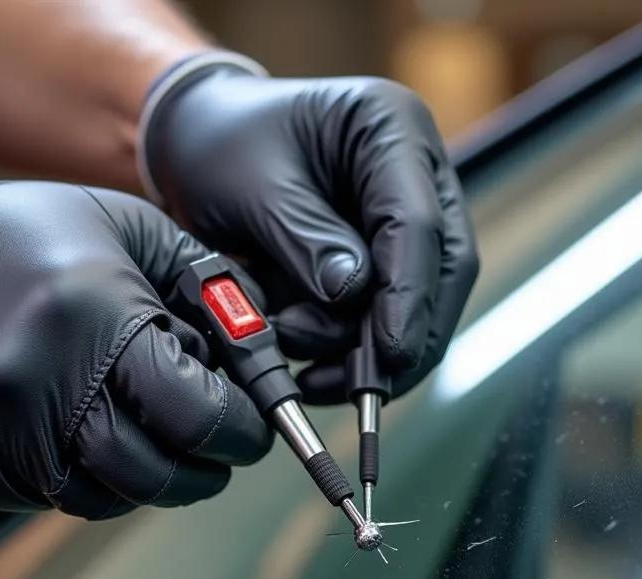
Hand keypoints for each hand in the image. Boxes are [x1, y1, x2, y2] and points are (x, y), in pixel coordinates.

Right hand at [0, 181, 270, 518]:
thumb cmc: (19, 237)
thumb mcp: (126, 229)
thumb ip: (205, 286)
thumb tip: (260, 353)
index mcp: (96, 319)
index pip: (199, 416)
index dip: (240, 433)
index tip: (249, 431)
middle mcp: (46, 384)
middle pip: (159, 473)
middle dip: (205, 469)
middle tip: (213, 449)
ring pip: (112, 498)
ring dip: (150, 478)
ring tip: (152, 439)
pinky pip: (55, 500)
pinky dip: (91, 481)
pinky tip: (88, 439)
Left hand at [142, 65, 478, 401]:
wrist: (200, 144)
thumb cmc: (221, 146)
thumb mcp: (250, 187)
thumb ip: (305, 241)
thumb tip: (352, 295)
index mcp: (391, 128)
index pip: (418, 222)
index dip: (408, 296)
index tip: (390, 353)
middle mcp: (415, 173)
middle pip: (442, 270)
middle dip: (405, 336)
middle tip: (364, 387)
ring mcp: (406, 218)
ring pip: (422, 303)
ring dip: (368, 350)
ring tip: (307, 369)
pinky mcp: (387, 259)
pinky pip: (387, 316)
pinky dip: (354, 353)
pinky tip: (317, 374)